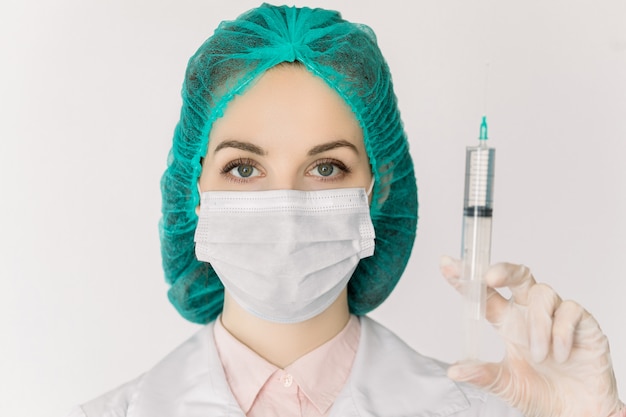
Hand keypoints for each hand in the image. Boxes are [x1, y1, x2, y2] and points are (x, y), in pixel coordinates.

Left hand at [440, 256, 623, 416]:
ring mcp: (556, 315)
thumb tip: (454, 370)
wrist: (578, 413)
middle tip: (490, 278)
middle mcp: (529, 313)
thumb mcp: (507, 386)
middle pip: (517, 275)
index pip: (485, 294)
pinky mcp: (583, 323)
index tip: (447, 265)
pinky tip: (560, 355)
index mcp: (508, 323)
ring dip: (537, 324)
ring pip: (541, 293)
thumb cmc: (543, 395)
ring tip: (540, 355)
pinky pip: (569, 310)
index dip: (467, 279)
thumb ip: (483, 375)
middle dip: (503, 270)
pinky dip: (561, 332)